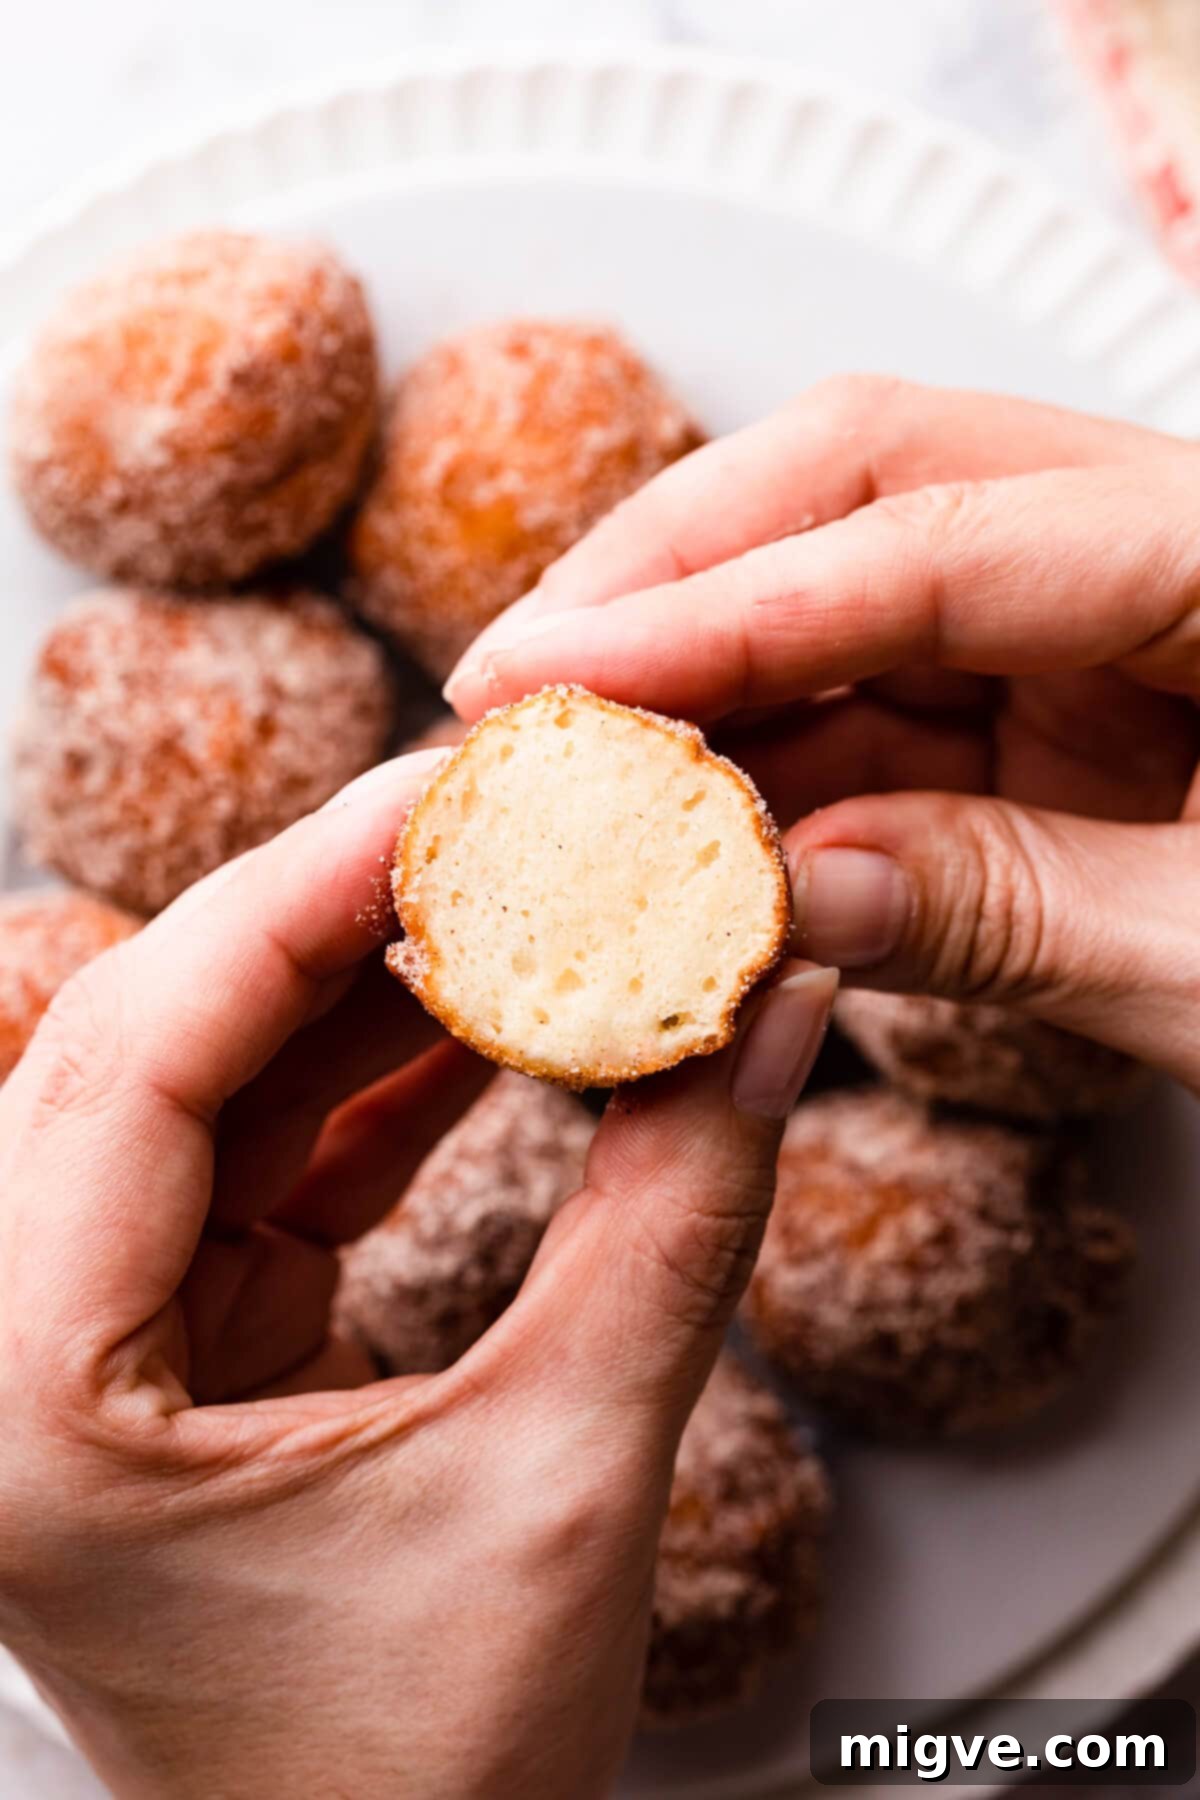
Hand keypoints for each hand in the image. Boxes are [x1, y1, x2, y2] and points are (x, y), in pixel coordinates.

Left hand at [0, 750, 835, 1799]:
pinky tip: (494, 1014)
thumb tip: (767, 1011)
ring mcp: (87, 1341)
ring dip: (365, 983)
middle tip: (492, 816)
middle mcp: (16, 1352)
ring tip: (514, 891)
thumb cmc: (418, 1786)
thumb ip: (676, 1222)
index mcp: (31, 1403)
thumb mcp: (566, 1482)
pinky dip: (380, 1076)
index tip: (447, 794)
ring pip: (213, 1082)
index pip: (138, 1058)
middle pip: (158, 1041)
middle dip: (333, 914)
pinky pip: (267, 1155)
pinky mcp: (176, 1339)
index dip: (298, 894)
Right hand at [446, 376, 1199, 1089]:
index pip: (938, 538)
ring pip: (848, 596)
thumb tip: (776, 901)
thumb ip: (999, 917)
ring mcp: (1099, 622)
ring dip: (702, 689)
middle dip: (676, 578)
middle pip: (869, 483)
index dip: (724, 611)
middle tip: (516, 685)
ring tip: (564, 781)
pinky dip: (770, 764)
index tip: (549, 676)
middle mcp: (1153, 546)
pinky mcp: (1059, 703)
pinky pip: (879, 700)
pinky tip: (680, 829)